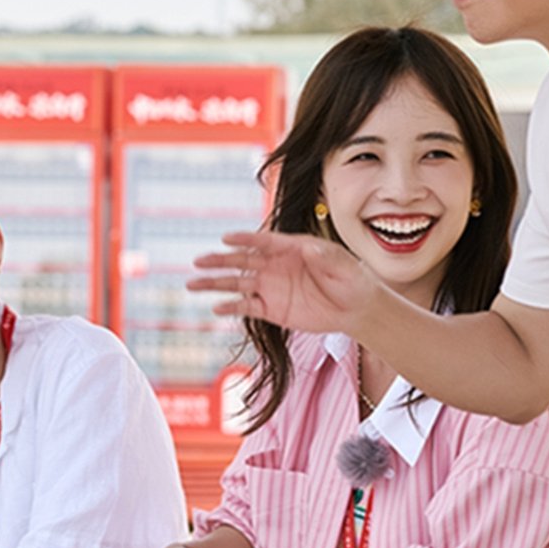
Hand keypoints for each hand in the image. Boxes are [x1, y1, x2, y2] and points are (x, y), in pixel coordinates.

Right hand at [188, 230, 380, 334]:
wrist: (355, 308)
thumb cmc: (351, 279)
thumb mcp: (343, 263)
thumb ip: (325, 255)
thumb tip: (308, 247)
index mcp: (289, 248)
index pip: (262, 241)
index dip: (244, 239)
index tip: (226, 238)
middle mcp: (274, 265)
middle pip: (241, 261)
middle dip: (220, 261)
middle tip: (199, 261)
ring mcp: (270, 287)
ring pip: (237, 283)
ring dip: (215, 284)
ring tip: (193, 284)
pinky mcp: (271, 309)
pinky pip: (247, 307)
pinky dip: (231, 307)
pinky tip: (216, 308)